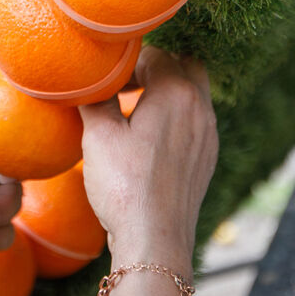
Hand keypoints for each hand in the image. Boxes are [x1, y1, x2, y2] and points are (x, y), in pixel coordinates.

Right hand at [78, 48, 217, 295]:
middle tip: (124, 86)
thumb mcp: (99, 135)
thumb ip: (96, 97)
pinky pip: (196, 121)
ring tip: (135, 110)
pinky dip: (176, 117)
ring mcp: (208, 134)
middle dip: (155, 68)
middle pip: (183, 65)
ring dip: (168, 92)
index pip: (154, 54)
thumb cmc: (124, 185)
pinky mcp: (207, 158)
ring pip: (194, 93)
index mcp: (177, 91)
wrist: (155, 241)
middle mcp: (201, 107)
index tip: (105, 79)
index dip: (126, 62)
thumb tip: (87, 78)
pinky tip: (150, 139)